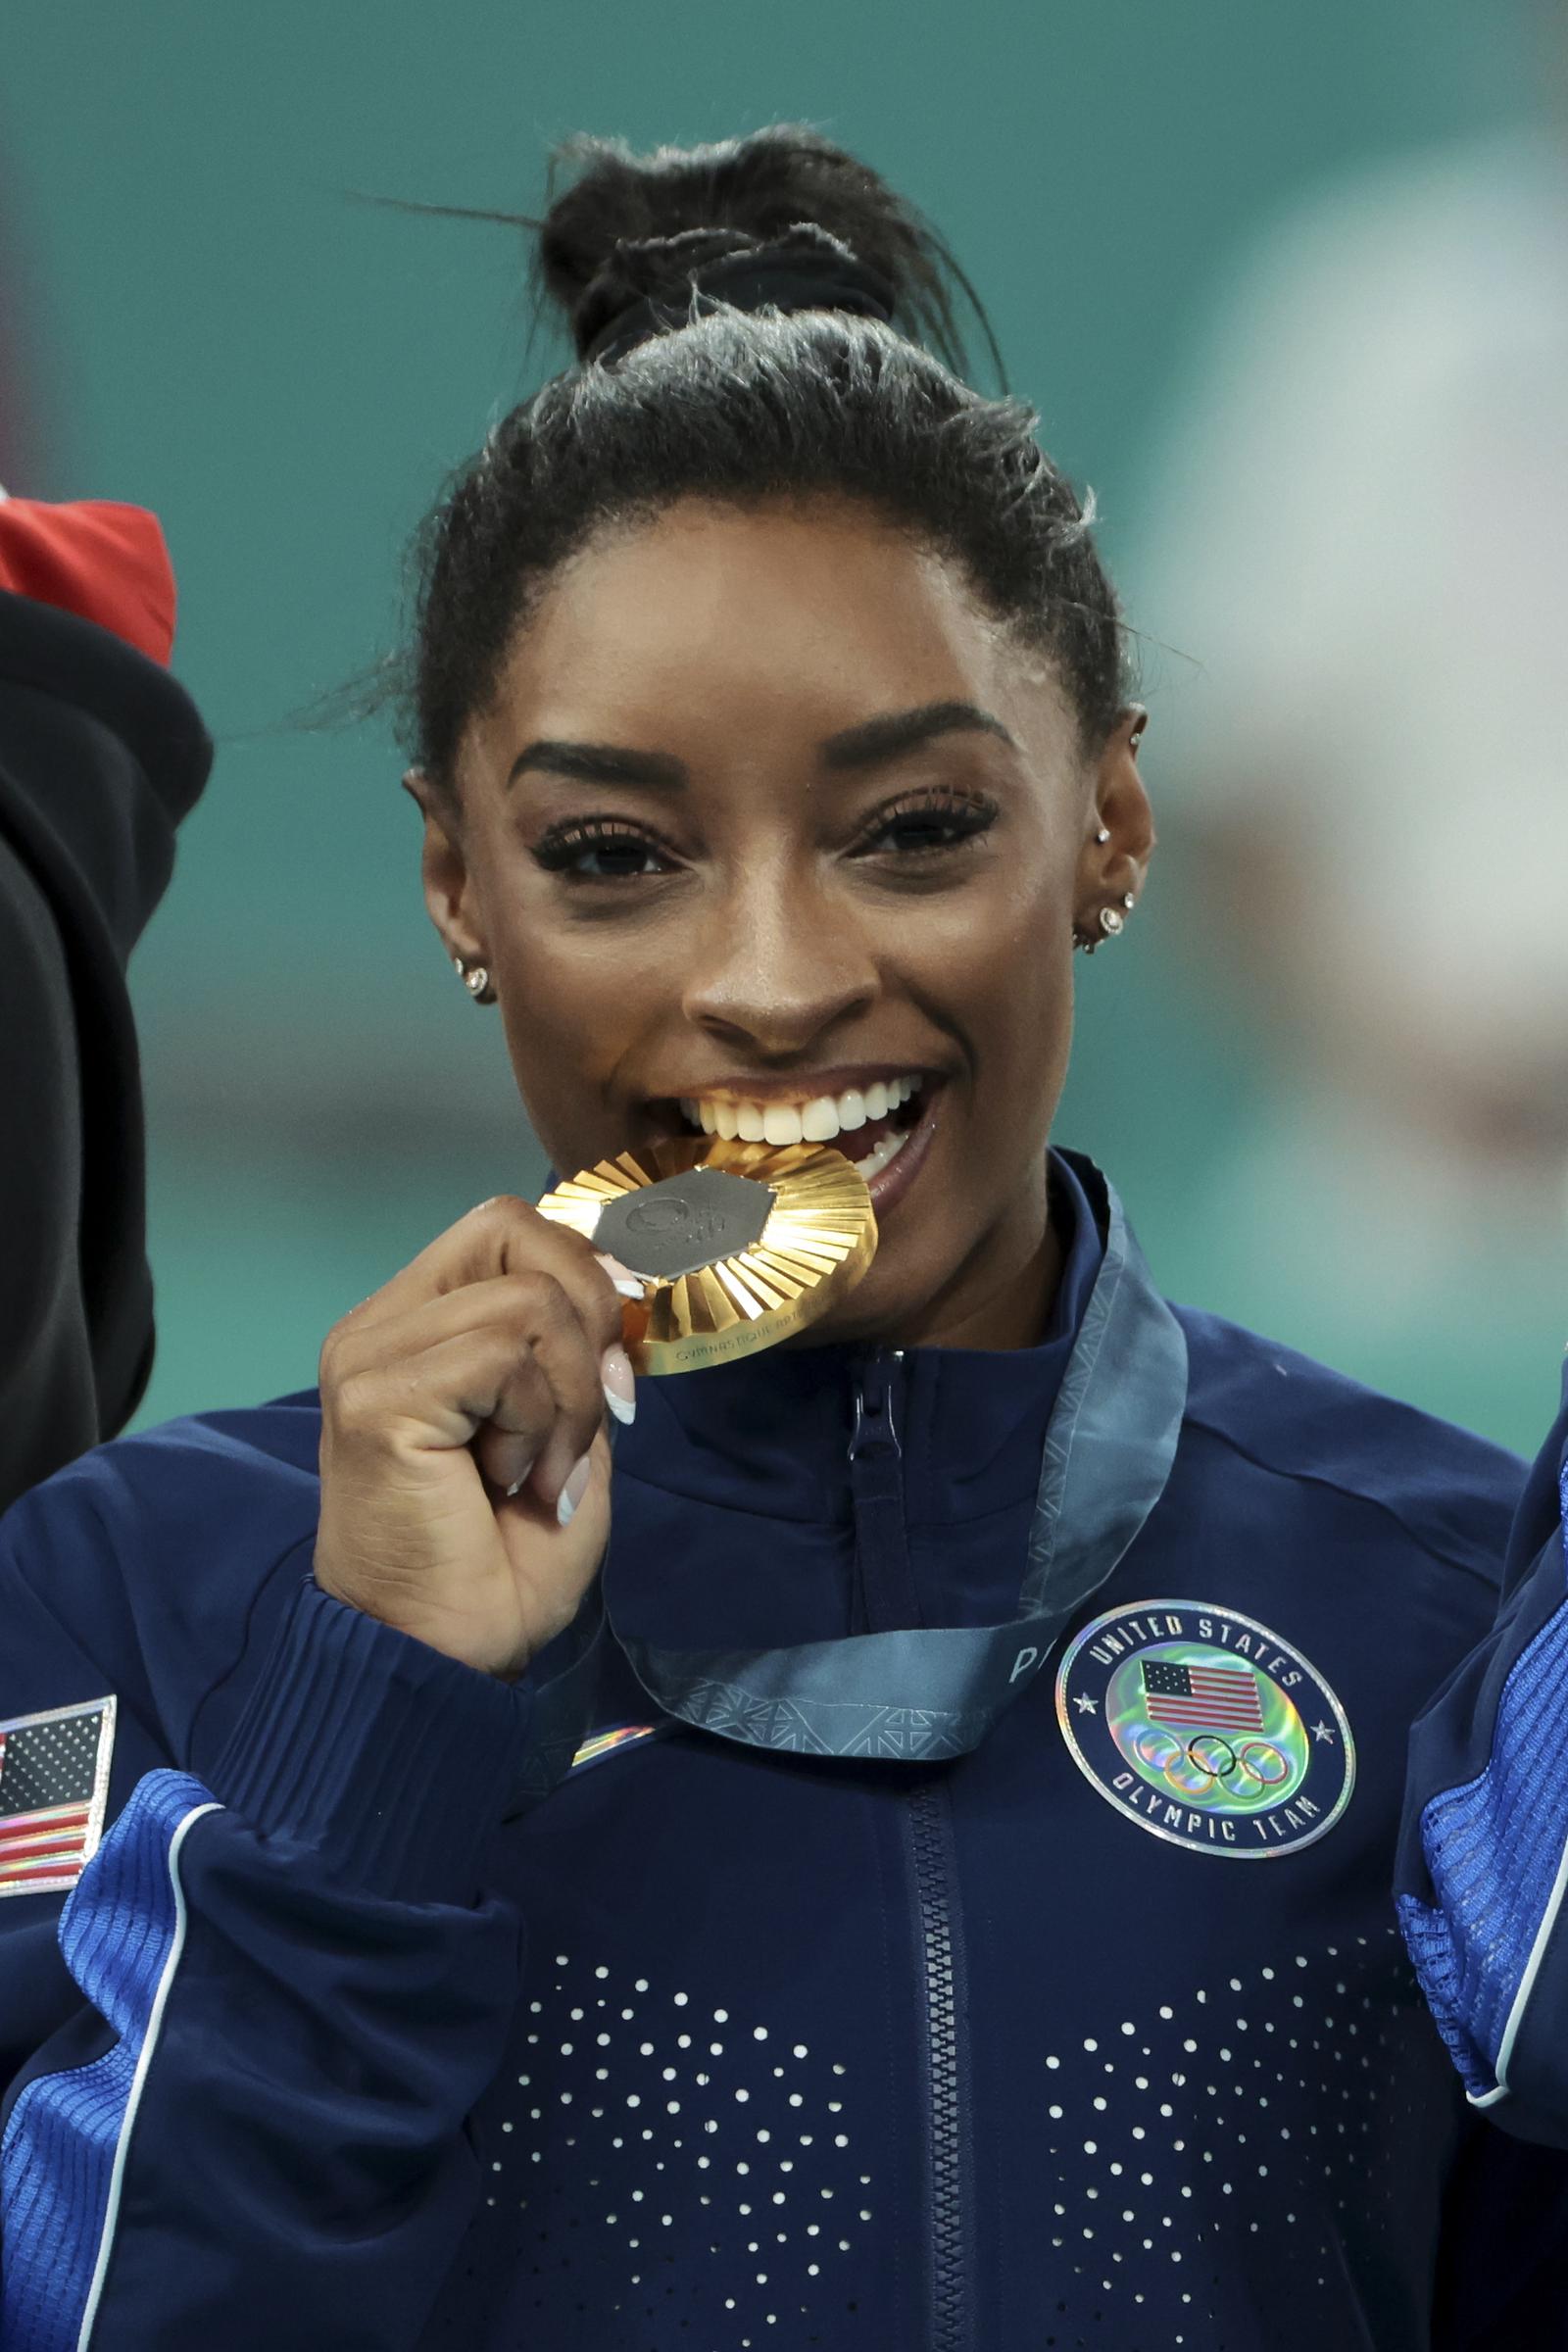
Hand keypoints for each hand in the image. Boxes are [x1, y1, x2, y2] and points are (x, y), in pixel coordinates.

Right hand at [313, 1196, 635, 1678]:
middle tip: (580, 1420)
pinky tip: (510, 1482)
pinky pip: (503, 1357)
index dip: (581, 1274)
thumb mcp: (566, 1433)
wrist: (443, 1657)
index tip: (609, 1368)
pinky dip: (538, 1424)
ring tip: (535, 1471)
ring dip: (566, 1399)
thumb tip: (623, 1290)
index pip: (508, 1228)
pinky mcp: (376, 1397)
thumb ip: (578, 1355)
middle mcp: (380, 1326)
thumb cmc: (499, 1563)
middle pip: (514, 1229)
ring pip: (528, 1302)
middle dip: (585, 1320)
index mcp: (416, 1325)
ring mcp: (368, 1357)